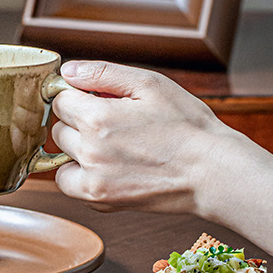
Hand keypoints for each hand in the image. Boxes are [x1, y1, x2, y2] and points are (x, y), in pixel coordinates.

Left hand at [50, 60, 228, 213]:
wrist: (214, 172)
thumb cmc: (188, 126)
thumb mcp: (150, 84)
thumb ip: (102, 74)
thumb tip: (67, 72)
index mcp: (97, 118)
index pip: (60, 100)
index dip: (78, 96)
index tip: (95, 99)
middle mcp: (89, 151)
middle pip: (58, 128)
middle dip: (78, 121)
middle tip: (110, 122)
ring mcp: (93, 179)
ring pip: (60, 156)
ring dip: (76, 148)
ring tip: (109, 145)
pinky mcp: (100, 200)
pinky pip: (68, 184)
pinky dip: (78, 175)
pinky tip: (104, 167)